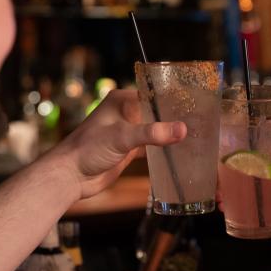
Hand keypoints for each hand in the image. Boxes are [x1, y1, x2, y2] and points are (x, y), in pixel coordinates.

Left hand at [48, 89, 185, 199]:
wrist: (70, 176)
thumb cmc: (88, 149)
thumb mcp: (122, 137)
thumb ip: (153, 133)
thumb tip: (182, 129)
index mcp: (121, 101)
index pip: (153, 94)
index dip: (172, 100)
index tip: (195, 105)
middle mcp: (125, 114)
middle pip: (156, 113)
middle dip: (174, 118)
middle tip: (200, 122)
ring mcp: (127, 133)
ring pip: (154, 131)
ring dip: (169, 135)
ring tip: (195, 136)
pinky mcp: (127, 151)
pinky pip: (150, 147)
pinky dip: (162, 150)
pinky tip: (178, 153)